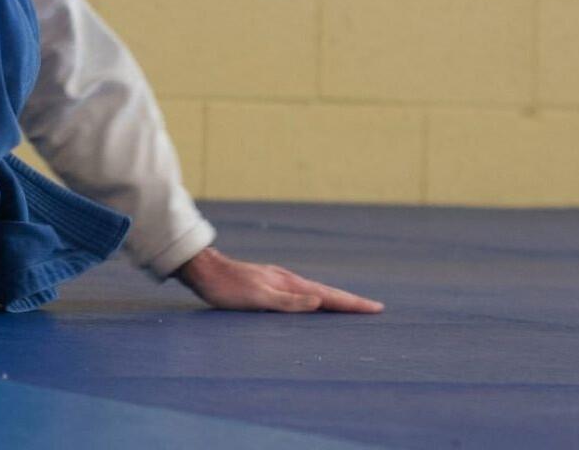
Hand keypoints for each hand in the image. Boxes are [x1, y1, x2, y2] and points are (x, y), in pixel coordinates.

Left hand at [175, 247, 383, 312]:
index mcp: (288, 284)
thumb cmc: (226, 287)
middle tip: (373, 308)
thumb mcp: (257, 297)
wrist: (201, 270)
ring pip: (314, 292)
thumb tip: (319, 300)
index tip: (376, 308)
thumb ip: (288, 301)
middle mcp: (286, 280)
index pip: (328, 296)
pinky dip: (316, 298)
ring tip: (350, 306)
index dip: (352, 303)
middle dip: (349, 301)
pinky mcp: (268, 284)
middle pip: (325, 292)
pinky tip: (311, 302)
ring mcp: (277, 280)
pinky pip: (301, 293)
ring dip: (334, 299)